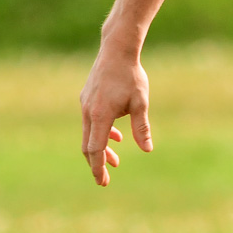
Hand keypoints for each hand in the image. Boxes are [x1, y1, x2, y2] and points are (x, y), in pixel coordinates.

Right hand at [79, 44, 150, 185]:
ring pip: (89, 134)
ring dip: (101, 148)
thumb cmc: (131, 76)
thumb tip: (147, 149)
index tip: (103, 181)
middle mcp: (88, 112)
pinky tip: (116, 136)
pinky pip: (91, 122)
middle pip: (88, 145)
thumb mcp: (140, 103)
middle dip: (97, 163)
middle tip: (105, 179)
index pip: (96, 149)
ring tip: (116, 160)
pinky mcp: (87, 98)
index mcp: (100, 115)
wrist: (116, 51)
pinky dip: (101, 133)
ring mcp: (85, 104)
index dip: (98, 167)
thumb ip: (141, 127)